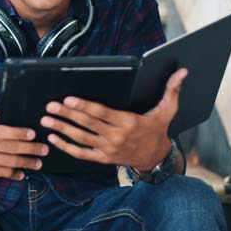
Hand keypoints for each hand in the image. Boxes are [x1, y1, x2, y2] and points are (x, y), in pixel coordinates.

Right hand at [0, 111, 48, 180]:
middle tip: (44, 149)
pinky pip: (2, 173)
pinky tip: (23, 172)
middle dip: (29, 148)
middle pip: (7, 147)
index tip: (34, 134)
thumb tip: (22, 109)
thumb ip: (0, 117)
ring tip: (38, 163)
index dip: (18, 133)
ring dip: (26, 163)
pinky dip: (15, 173)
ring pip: (7, 162)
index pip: (0, 130)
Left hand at [40, 68, 187, 170]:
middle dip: (67, 115)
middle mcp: (116, 137)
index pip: (102, 113)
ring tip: (47, 119)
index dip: (84, 107)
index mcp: (128, 122)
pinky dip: (66, 147)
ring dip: (62, 129)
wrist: (156, 158)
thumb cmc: (158, 130)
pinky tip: (53, 138)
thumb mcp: (167, 110)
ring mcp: (107, 149)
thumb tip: (183, 71)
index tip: (69, 99)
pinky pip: (81, 153)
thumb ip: (172, 90)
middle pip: (87, 124)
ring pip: (81, 138)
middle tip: (51, 106)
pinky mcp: (102, 159)